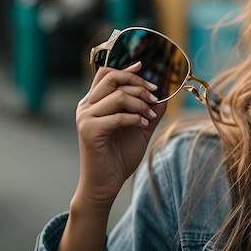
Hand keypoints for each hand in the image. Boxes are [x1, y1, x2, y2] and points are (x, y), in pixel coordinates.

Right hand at [73, 61, 166, 210]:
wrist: (105, 184)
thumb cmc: (119, 157)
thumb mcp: (139, 128)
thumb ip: (149, 110)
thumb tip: (164, 93)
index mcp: (94, 102)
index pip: (106, 74)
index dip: (126, 68)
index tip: (145, 66)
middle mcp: (86, 106)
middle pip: (112, 78)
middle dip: (137, 83)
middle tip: (154, 94)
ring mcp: (85, 117)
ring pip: (118, 95)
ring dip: (140, 103)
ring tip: (150, 115)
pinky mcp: (89, 130)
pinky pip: (118, 116)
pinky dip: (135, 118)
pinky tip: (144, 125)